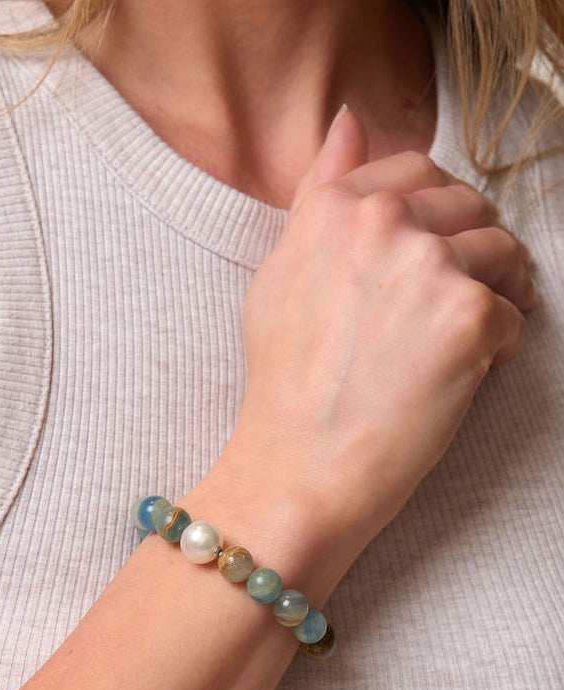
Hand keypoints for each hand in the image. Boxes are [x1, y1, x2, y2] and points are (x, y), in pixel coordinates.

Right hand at [228, 109, 533, 558]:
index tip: (429, 249)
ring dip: (492, 294)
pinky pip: (515, 314)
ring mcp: (428, 266)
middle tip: (444, 306)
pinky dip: (499, 347)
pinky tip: (459, 376)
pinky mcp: (470, 316)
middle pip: (468, 208)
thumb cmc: (283, 381)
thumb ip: (319, 192)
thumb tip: (347, 121)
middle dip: (467, 251)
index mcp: (334, 209)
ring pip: (502, 255)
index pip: (416, 171)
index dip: (432, 212)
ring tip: (456, 343)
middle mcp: (382, 222)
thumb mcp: (278, 275)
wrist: (298, 464)